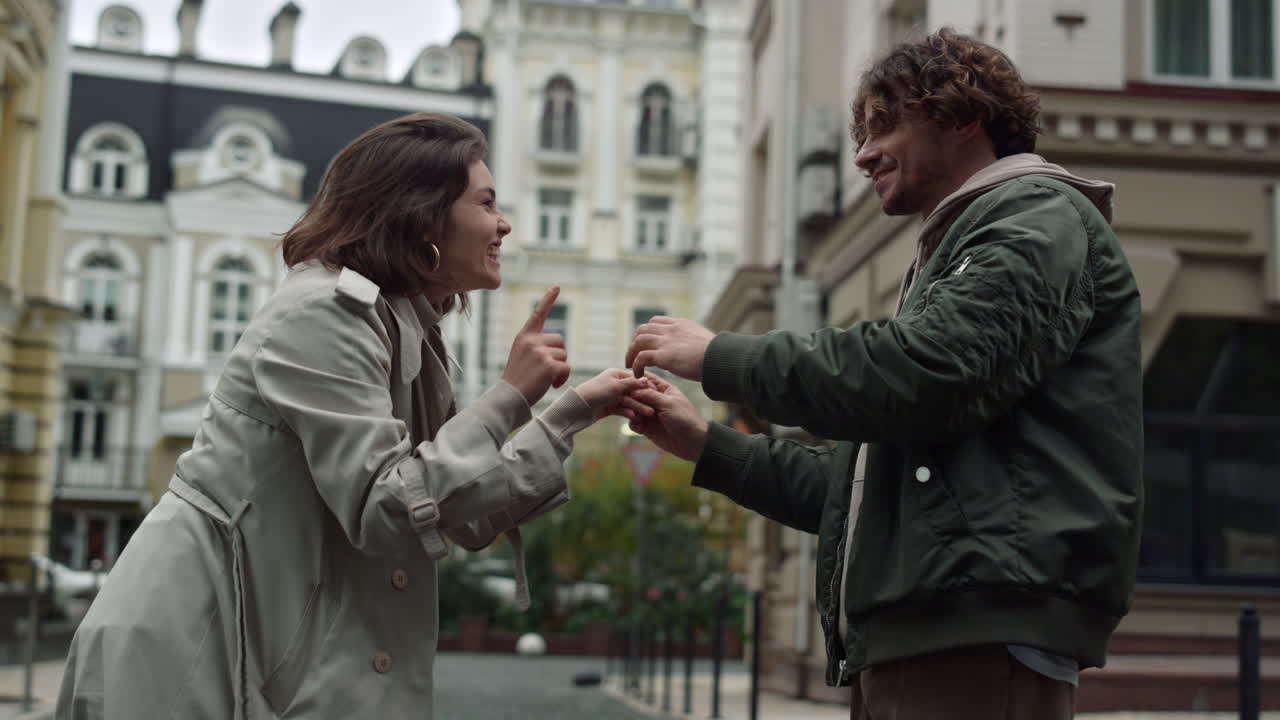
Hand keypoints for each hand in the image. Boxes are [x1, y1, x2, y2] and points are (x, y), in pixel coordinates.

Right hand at [502, 286, 570, 405]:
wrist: (508, 397)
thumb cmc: (517, 380)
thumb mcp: (521, 356)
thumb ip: (536, 346)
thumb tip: (558, 345)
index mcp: (523, 336)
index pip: (538, 314)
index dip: (548, 299)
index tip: (557, 287)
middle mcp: (531, 341)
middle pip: (560, 340)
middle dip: (559, 355)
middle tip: (547, 370)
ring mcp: (540, 352)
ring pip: (564, 355)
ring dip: (560, 368)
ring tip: (546, 379)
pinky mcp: (549, 365)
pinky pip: (566, 368)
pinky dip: (563, 378)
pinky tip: (552, 385)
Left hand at [574, 369, 654, 421]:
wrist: (578, 408)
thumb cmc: (596, 392)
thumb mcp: (616, 386)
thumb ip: (632, 383)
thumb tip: (647, 380)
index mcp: (615, 374)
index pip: (635, 378)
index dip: (646, 385)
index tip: (658, 391)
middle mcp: (614, 384)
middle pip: (633, 391)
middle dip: (644, 399)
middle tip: (655, 406)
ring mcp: (611, 396)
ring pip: (628, 401)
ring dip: (638, 407)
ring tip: (648, 414)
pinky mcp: (608, 407)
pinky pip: (621, 409)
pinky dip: (627, 412)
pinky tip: (634, 417)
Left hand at [625, 316, 714, 380]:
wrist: (721, 359)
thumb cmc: (718, 355)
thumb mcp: (705, 341)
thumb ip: (695, 342)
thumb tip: (698, 349)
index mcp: (681, 324)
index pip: (656, 322)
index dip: (647, 333)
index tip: (645, 346)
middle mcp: (671, 329)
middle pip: (642, 329)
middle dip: (635, 343)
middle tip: (634, 357)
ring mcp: (666, 341)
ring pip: (638, 341)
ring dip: (631, 354)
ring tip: (631, 367)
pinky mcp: (663, 355)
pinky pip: (641, 358)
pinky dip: (636, 366)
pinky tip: (638, 375)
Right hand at [626, 373, 708, 461]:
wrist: (692, 442)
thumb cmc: (684, 418)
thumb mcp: (668, 403)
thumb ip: (650, 395)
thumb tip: (633, 390)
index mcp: (664, 390)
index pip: (646, 379)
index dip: (636, 379)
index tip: (627, 382)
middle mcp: (655, 400)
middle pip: (637, 394)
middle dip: (632, 398)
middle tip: (633, 405)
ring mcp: (650, 414)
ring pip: (633, 408)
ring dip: (632, 412)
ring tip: (636, 417)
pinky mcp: (647, 427)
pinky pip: (634, 423)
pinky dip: (634, 424)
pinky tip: (640, 428)